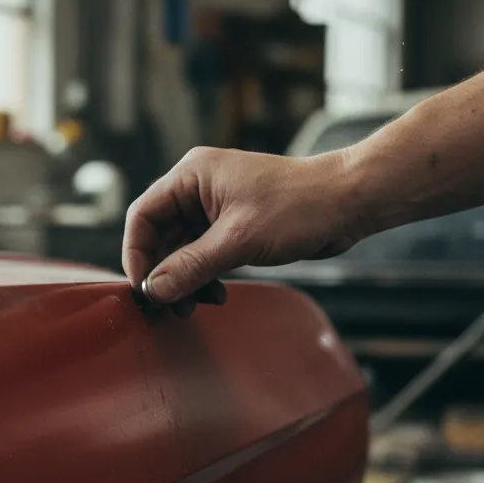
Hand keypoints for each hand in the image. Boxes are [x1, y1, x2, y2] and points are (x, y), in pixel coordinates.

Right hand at [122, 146, 364, 305]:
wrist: (347, 203)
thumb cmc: (298, 206)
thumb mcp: (238, 240)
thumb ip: (191, 266)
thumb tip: (154, 290)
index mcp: (192, 175)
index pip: (143, 215)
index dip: (137, 254)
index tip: (143, 289)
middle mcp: (198, 188)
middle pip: (159, 235)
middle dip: (164, 273)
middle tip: (170, 307)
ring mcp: (215, 206)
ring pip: (181, 248)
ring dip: (185, 279)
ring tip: (196, 306)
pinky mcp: (232, 224)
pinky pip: (203, 253)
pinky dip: (204, 276)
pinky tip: (216, 294)